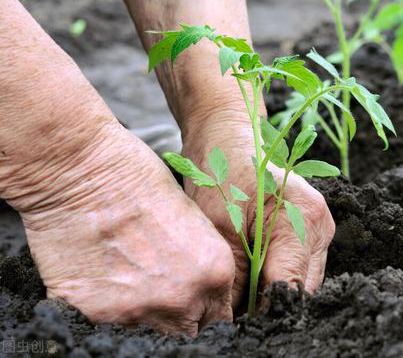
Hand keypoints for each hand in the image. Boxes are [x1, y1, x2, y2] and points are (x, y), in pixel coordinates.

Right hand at [13, 121, 234, 335]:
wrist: (82, 171)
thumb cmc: (138, 179)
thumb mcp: (193, 219)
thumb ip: (202, 263)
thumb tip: (201, 291)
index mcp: (214, 272)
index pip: (219, 319)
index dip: (204, 312)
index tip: (193, 307)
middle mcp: (182, 298)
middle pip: (187, 332)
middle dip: (177, 318)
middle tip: (158, 291)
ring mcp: (138, 311)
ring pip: (147, 333)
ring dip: (141, 314)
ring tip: (126, 278)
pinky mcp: (94, 314)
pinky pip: (104, 325)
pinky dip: (103, 308)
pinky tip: (99, 276)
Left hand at [181, 110, 335, 308]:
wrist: (227, 137)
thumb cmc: (221, 172)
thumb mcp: (219, 229)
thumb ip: (234, 279)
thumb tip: (233, 321)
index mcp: (305, 219)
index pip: (290, 287)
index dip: (263, 312)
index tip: (236, 323)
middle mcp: (321, 226)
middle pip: (302, 290)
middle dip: (269, 306)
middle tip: (234, 314)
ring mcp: (320, 230)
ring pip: (301, 283)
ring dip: (272, 293)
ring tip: (240, 296)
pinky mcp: (310, 232)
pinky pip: (297, 269)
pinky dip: (274, 278)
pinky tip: (250, 278)